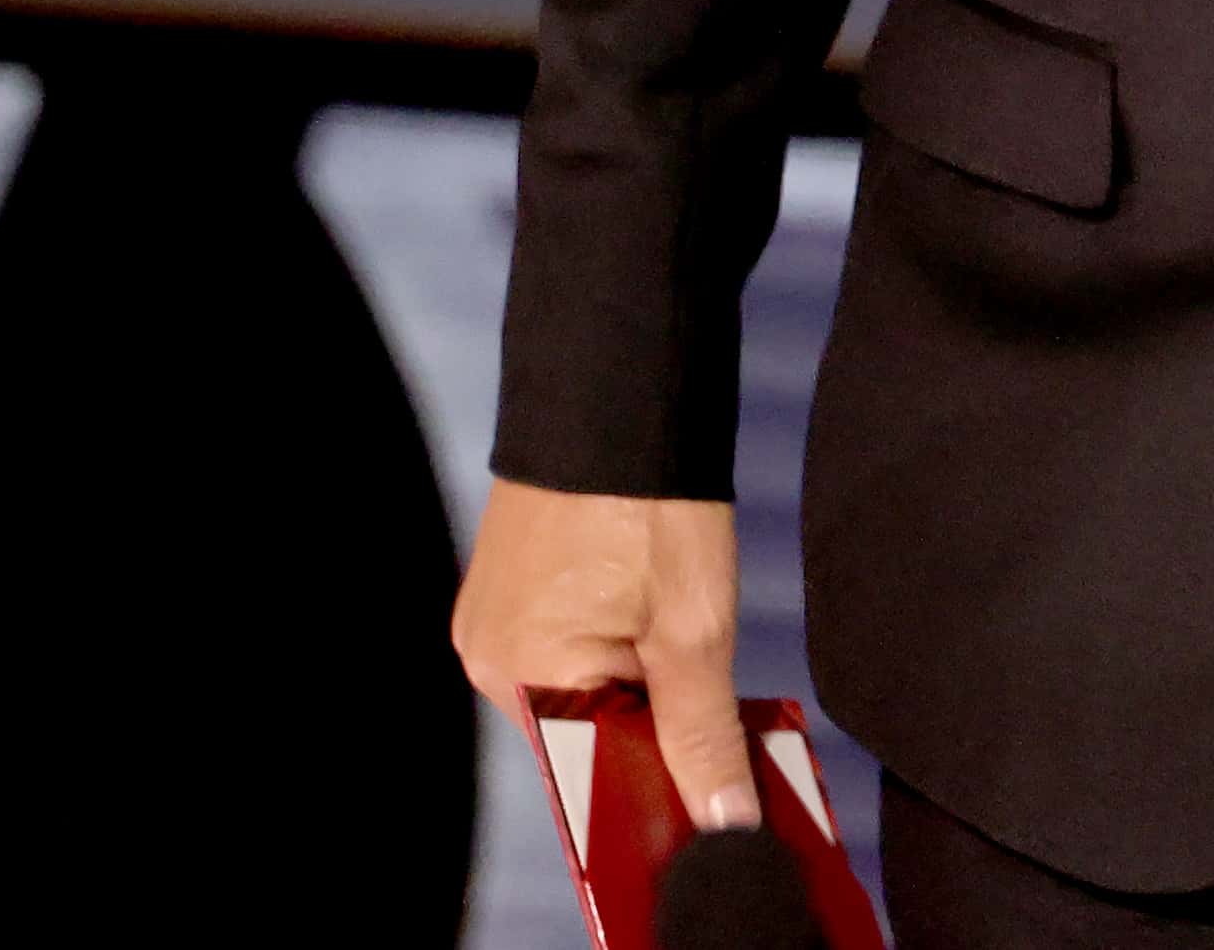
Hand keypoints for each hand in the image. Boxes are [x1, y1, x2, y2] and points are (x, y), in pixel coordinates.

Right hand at [452, 479, 759, 829]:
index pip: (591, 777)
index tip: (718, 782)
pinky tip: (654, 612)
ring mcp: (496, 620)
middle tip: (712, 689)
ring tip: (681, 630)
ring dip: (639, 684)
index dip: (660, 784)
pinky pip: (567, 647)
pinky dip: (616, 646)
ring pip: (581, 691)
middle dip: (654, 728)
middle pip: (585, 736)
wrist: (619, 391)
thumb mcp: (693, 631)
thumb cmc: (652, 502)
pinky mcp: (512, 589)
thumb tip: (722, 823)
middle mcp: (491, 659)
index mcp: (521, 679)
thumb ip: (702, 736)